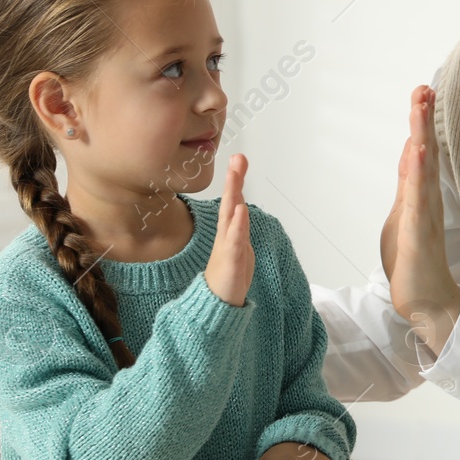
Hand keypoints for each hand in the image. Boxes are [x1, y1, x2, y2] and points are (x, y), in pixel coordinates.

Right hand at [204, 154, 253, 306]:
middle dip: (233, 180)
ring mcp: (228, 245)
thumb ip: (239, 225)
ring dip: (233, 195)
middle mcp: (226, 234)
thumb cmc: (229, 272)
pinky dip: (238, 225)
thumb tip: (239, 207)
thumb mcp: (238, 244)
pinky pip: (235, 239)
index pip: (233, 200)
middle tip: (237, 158)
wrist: (218, 301)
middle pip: (230, 202)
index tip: (238, 158)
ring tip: (235, 176)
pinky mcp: (232, 259)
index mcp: (229, 230)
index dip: (235, 180)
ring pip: (231, 217)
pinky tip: (240, 210)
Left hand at [380, 86, 428, 280]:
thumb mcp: (403, 216)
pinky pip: (416, 199)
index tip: (422, 94)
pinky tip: (418, 153)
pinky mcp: (416, 232)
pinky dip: (418, 174)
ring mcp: (423, 215)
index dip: (421, 123)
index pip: (420, 152)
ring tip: (421, 109)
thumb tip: (411, 157)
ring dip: (422, 136)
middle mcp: (426, 200)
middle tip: (424, 88)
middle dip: (424, 120)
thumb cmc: (414, 263)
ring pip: (422, 168)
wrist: (426, 302)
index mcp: (420, 196)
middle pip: (425, 152)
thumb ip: (408, 186)